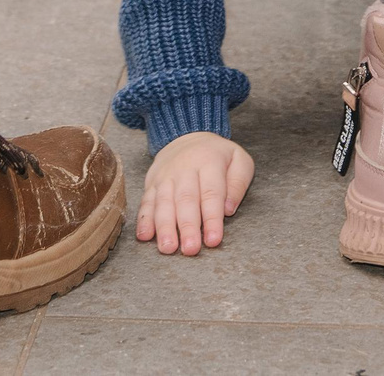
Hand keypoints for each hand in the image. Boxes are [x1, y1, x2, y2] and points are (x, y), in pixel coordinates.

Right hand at [135, 132, 254, 255]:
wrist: (187, 134)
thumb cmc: (218, 155)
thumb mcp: (239, 160)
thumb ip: (238, 183)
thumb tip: (228, 210)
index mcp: (209, 162)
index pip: (211, 193)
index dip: (212, 218)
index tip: (213, 240)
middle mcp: (185, 168)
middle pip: (186, 200)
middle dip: (187, 226)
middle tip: (190, 249)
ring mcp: (165, 176)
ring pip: (164, 202)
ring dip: (164, 227)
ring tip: (168, 248)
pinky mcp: (151, 182)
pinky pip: (146, 201)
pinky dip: (144, 219)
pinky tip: (144, 236)